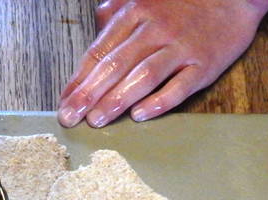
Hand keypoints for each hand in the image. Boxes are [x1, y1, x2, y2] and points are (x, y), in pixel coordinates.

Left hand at [58, 0, 267, 127]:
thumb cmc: (187, 2)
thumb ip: (119, 13)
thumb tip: (96, 29)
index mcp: (137, 13)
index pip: (100, 50)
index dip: (79, 78)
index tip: (65, 101)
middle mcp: (156, 30)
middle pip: (115, 65)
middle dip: (89, 94)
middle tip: (71, 117)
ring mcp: (180, 48)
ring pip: (142, 76)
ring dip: (116, 100)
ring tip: (97, 120)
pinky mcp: (203, 66)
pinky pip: (178, 87)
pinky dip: (158, 102)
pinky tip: (139, 116)